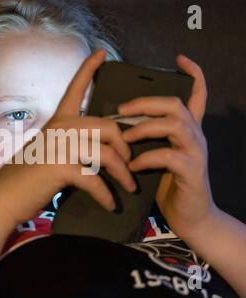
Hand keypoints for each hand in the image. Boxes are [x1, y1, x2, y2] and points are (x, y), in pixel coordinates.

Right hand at [0, 49, 135, 225]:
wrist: (4, 197)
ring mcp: (60, 146)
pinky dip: (106, 195)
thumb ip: (70, 144)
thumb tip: (98, 151)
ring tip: (129, 187)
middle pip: (108, 126)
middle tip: (130, 164)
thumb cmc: (28, 176)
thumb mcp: (49, 151)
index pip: (75, 89)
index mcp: (58, 121)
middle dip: (125, 147)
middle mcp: (60, 128)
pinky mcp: (60, 168)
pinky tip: (110, 205)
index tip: (101, 53)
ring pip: (107, 154)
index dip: (88, 70)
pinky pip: (95, 180)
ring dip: (123, 174)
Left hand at [118, 55, 215, 238]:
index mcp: (187, 131)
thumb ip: (149, 140)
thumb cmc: (169, 185)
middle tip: (122, 108)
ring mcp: (196, 153)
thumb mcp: (158, 157)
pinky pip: (169, 156)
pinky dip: (148, 157)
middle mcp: (195, 136)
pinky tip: (133, 165)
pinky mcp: (192, 172)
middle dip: (147, 102)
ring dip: (145, 127)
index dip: (193, 75)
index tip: (180, 59)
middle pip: (176, 105)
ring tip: (125, 136)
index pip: (197, 96)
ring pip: (175, 125)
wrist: (191, 218)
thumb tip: (120, 125)